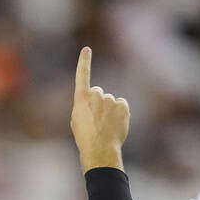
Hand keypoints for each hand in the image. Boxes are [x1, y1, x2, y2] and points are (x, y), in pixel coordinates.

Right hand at [70, 47, 128, 171]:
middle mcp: (95, 95)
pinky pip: (121, 105)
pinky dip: (120, 114)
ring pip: (110, 102)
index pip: (82, 76)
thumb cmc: (85, 138)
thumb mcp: (77, 121)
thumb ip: (85, 107)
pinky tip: (115, 124)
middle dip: (98, 103)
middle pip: (98, 93)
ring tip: (105, 126)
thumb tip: (96, 104)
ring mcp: (109, 99)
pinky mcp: (122, 105)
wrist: (100, 149)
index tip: (87, 49)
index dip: (84, 62)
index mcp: (81, 99)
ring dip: (109, 111)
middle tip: (96, 121)